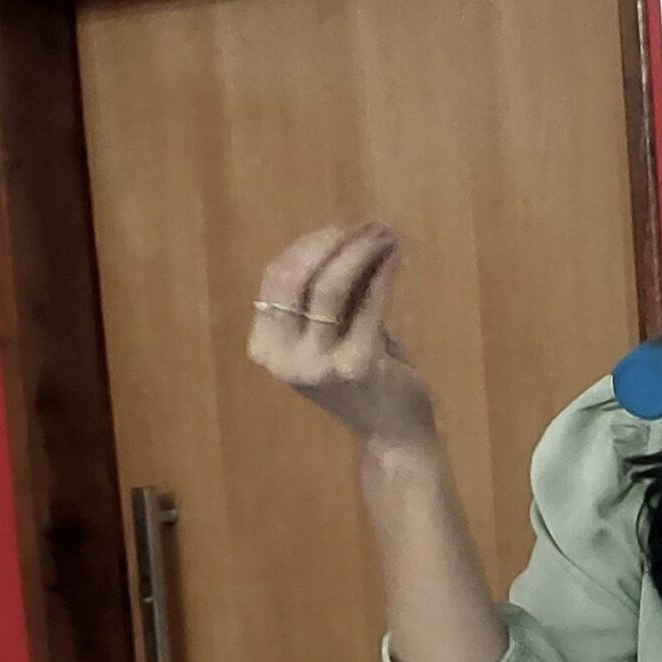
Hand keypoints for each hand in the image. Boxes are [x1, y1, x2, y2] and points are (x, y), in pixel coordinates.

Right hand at [247, 223, 436, 456]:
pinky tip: (394, 255)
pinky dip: (383, 272)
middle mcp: (285, 360)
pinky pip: (368, 302)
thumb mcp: (330, 335)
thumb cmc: (362, 382)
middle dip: (333, 243)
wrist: (393, 434)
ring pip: (331, 286)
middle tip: (366, 226)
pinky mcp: (358, 365)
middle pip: (299, 278)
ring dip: (360, 251)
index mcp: (266, 349)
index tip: (338, 230)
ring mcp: (320, 365)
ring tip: (384, 234)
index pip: (276, 280)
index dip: (307, 247)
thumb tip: (343, 234)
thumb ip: (324, 294)